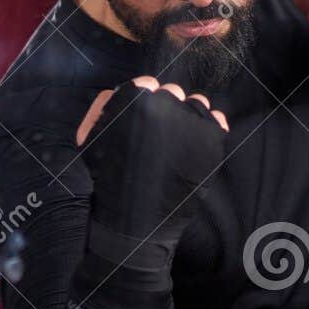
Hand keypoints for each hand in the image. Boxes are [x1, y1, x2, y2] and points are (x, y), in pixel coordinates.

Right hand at [74, 76, 228, 263]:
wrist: (133, 224)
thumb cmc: (108, 182)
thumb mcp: (92, 139)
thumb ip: (109, 107)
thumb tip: (133, 88)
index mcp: (133, 99)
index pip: (147, 85)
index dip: (144, 105)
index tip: (143, 125)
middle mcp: (164, 104)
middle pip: (172, 94)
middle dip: (165, 111)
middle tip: (157, 142)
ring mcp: (191, 122)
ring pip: (196, 105)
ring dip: (188, 119)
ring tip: (177, 147)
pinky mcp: (212, 140)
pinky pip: (216, 120)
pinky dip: (208, 130)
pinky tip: (194, 149)